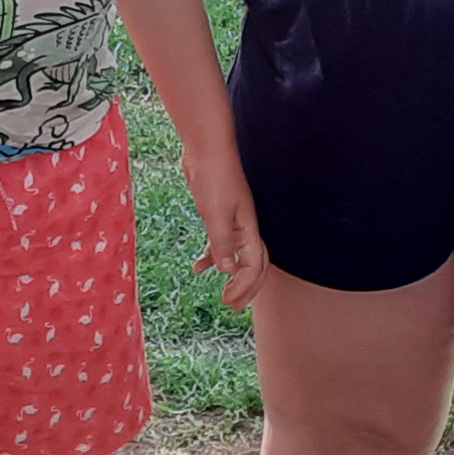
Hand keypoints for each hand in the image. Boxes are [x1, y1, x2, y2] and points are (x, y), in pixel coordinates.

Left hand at [185, 156, 265, 310]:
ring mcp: (232, 220)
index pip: (255, 265)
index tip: (228, 301)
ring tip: (221, 295)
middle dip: (246, 288)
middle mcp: (245, 227)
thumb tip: (227, 270)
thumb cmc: (214, 176)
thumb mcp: (215, 213)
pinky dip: (211, 256)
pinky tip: (198, 266)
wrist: (206, 147)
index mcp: (248, 228)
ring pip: (236, 256)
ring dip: (230, 276)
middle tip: (233, 307)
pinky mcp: (218, 214)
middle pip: (253, 265)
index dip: (245, 286)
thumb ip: (222, 242)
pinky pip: (219, 243)